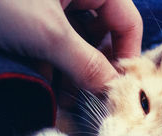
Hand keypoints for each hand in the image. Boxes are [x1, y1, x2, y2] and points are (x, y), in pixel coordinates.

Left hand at [0, 0, 142, 91]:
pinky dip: (51, 64)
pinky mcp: (33, 17)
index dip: (127, 56)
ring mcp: (54, 6)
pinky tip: (43, 83)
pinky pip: (53, 43)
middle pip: (102, 35)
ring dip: (71, 71)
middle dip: (94, 68)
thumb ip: (87, 63)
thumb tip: (113, 89)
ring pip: (77, 42)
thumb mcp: (48, 34)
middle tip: (86, 99)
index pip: (128, 22)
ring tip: (62, 97)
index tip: (118, 90)